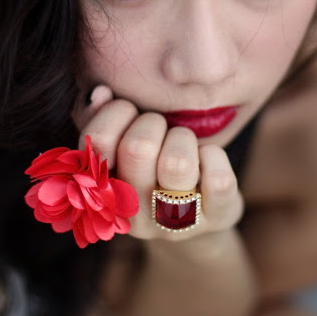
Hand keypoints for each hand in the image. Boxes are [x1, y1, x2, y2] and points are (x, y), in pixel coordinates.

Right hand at [73, 85, 243, 240]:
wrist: (200, 213)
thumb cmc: (154, 166)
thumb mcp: (124, 142)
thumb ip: (101, 116)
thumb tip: (100, 93)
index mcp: (104, 191)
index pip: (99, 142)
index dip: (116, 114)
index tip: (129, 114)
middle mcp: (135, 215)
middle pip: (137, 147)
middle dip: (153, 123)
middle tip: (160, 130)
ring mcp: (176, 222)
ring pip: (177, 163)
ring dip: (183, 140)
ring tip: (183, 146)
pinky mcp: (216, 218)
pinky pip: (218, 178)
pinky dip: (214, 156)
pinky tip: (206, 160)